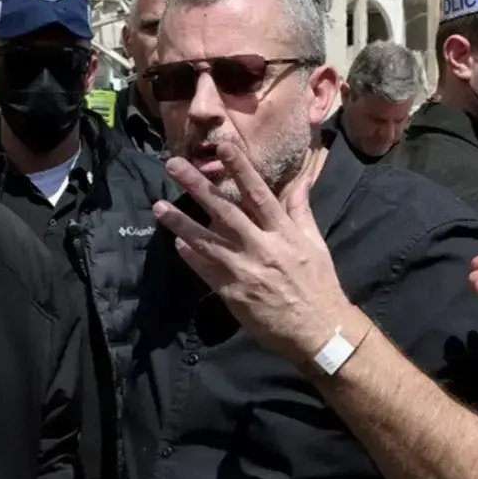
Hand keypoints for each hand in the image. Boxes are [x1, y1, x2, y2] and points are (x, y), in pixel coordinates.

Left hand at [155, 142, 346, 363]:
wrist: (318, 331)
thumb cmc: (318, 284)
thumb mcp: (314, 243)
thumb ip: (300, 211)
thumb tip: (299, 180)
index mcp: (284, 233)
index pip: (259, 194)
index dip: (241, 169)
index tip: (223, 147)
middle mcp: (262, 248)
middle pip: (225, 212)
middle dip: (198, 186)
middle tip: (174, 165)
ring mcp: (245, 271)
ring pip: (207, 242)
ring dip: (181, 223)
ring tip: (159, 206)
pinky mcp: (233, 294)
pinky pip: (206, 270)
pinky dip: (190, 256)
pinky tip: (176, 241)